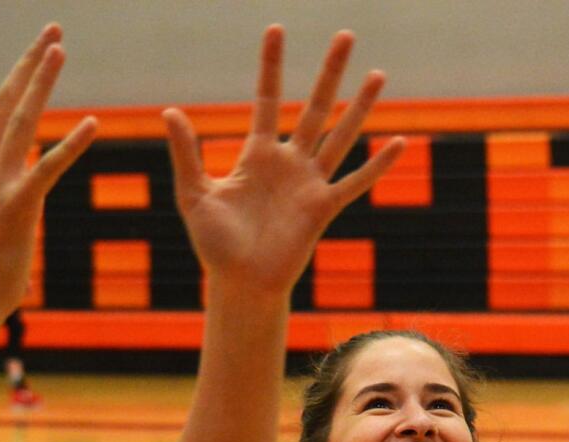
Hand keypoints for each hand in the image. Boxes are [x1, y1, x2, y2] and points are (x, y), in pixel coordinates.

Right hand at [0, 24, 97, 312]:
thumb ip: (9, 191)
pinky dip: (72, 144)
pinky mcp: (19, 207)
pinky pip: (49, 168)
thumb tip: (28, 174)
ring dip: (42, 81)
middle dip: (31, 61)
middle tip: (53, 29)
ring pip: (23, 120)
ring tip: (60, 48)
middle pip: (7, 100)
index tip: (38, 48)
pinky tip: (94, 123)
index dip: (20, 75)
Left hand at [163, 25, 403, 297]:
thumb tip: (170, 111)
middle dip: (330, 72)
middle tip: (346, 35)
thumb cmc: (215, 245)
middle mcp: (288, 163)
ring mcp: (309, 184)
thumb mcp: (194, 194)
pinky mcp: (323, 208)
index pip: (268, 100)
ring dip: (360, 107)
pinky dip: (378, 165)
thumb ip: (186, 154)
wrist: (240, 284)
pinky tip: (399, 142)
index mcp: (257, 156)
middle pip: (315, 107)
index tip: (277, 29)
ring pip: (341, 136)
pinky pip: (355, 182)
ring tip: (378, 74)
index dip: (272, 66)